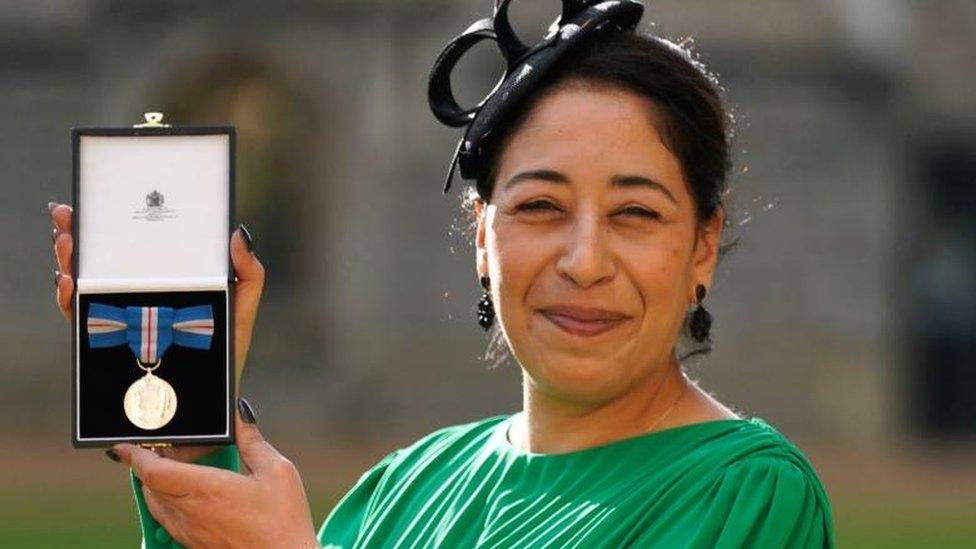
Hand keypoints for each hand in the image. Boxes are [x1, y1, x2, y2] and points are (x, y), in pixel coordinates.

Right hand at [48, 202, 265, 461]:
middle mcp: (139, 299)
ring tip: (68, 246)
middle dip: (79, 236)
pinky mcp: (108, 348)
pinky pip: (81, 321)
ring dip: (69, 262)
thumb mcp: (243, 313)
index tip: (98, 202)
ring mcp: (122, 321)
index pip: (136, 248)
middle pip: (102, 262)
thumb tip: (239, 232)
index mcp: (168, 284)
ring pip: (85, 286)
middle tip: (68, 217)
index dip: (116, 223)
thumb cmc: (226, 358)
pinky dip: (71, 301)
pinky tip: (71, 286)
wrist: (207, 411)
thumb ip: (249, 275)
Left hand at [110, 399, 320, 548]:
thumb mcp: (277, 470)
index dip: (134, 456)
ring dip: (156, 485)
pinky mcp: (195, 544)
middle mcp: (190, 512)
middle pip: (150, 486)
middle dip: (148, 465)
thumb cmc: (284, 520)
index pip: (153, 471)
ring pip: (156, 504)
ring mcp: (190, 532)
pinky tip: (187, 496)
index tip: (122, 447)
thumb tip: (240, 416)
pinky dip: (167, 503)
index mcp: (206, 488)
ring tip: (172, 469)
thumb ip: (252, 441)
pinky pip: (168, 520)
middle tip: (160, 448)